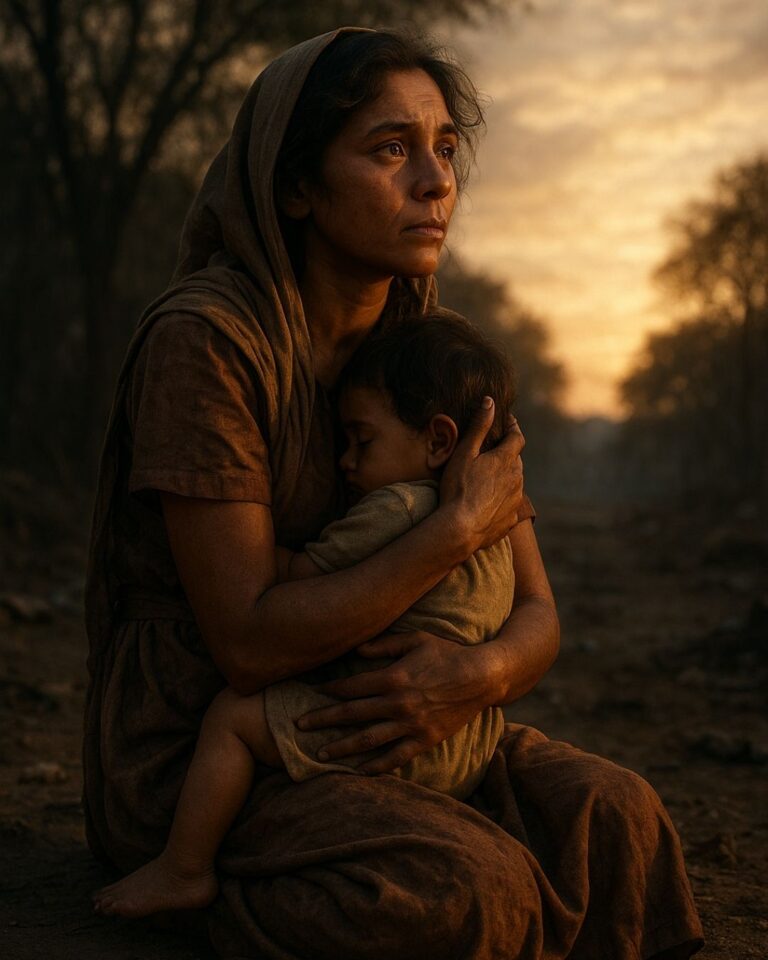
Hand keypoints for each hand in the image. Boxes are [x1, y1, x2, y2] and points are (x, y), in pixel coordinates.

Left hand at [295, 631, 496, 773]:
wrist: (482, 677)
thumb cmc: (447, 653)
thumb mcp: (415, 639)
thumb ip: (384, 645)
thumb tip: (355, 649)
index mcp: (393, 678)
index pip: (351, 687)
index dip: (330, 690)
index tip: (315, 692)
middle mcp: (398, 704)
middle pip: (351, 714)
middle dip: (323, 720)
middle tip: (299, 726)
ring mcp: (411, 725)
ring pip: (368, 740)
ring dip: (342, 747)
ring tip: (320, 754)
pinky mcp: (424, 741)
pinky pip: (395, 758)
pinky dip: (376, 767)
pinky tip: (358, 771)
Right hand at [440, 400, 524, 551]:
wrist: (460, 529)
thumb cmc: (458, 488)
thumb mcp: (464, 453)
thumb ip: (479, 427)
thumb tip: (489, 401)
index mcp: (506, 460)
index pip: (517, 437)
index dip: (513, 427)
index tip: (507, 421)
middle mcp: (517, 479)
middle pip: (516, 460)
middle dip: (507, 452)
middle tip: (494, 450)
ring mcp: (515, 500)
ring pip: (515, 482)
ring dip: (505, 476)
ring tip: (489, 478)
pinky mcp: (511, 519)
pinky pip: (509, 504)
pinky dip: (502, 499)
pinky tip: (488, 502)